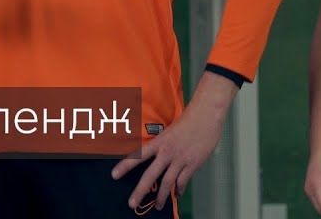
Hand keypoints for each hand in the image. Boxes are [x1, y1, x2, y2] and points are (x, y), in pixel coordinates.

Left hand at [110, 95, 225, 211]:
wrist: (206, 115)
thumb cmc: (188, 120)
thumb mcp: (170, 131)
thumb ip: (163, 145)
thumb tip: (158, 157)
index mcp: (159, 142)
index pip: (138, 155)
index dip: (125, 166)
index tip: (114, 175)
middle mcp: (167, 152)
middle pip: (151, 175)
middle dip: (140, 191)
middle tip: (132, 203)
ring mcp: (180, 159)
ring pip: (167, 183)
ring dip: (162, 197)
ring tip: (158, 206)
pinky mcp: (193, 164)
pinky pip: (183, 181)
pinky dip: (179, 189)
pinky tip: (178, 194)